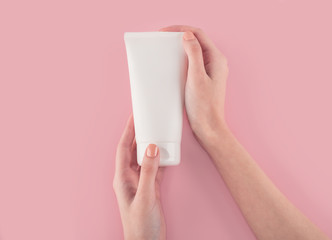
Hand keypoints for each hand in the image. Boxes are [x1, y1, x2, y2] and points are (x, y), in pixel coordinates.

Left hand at [113, 115, 165, 239]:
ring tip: (157, 132)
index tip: (134, 117)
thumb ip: (148, 172)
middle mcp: (130, 178)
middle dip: (139, 135)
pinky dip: (160, 159)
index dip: (128, 131)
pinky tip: (166, 153)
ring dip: (150, 145)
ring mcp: (140, 183)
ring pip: (144, 158)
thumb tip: (150, 148)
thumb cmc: (140, 224)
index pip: (123, 148)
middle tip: (147, 121)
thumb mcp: (145, 196)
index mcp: (123, 178)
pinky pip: (154, 168)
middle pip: (133, 150)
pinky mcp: (150, 188)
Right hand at [159, 25, 229, 142]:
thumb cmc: (204, 106)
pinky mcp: (203, 79)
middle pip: (196, 41)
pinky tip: (171, 64)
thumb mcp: (196, 78)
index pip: (198, 34)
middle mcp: (215, 62)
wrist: (208, 127)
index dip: (180, 30)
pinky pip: (192, 63)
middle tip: (162, 39)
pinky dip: (181, 60)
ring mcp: (210, 71)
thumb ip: (194, 54)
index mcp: (216, 59)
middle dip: (179, 37)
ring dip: (179, 48)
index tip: (164, 32)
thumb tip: (187, 36)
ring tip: (165, 49)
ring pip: (193, 52)